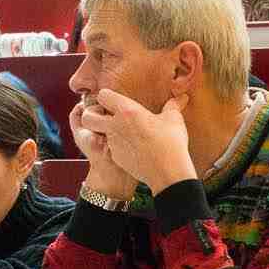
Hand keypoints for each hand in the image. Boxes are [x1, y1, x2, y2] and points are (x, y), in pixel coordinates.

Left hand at [77, 89, 192, 193]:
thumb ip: (173, 105)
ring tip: (121, 131)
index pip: (103, 95)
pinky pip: (110, 147)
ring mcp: (113, 143)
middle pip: (87, 117)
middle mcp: (114, 126)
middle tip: (104, 115)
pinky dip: (117, 146)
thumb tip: (182, 97)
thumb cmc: (170, 142)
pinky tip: (132, 147)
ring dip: (103, 131)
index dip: (106, 96)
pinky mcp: (116, 157)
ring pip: (96, 134)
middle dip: (91, 115)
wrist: (167, 172)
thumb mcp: (174, 119)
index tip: (115, 101)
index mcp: (126, 111)